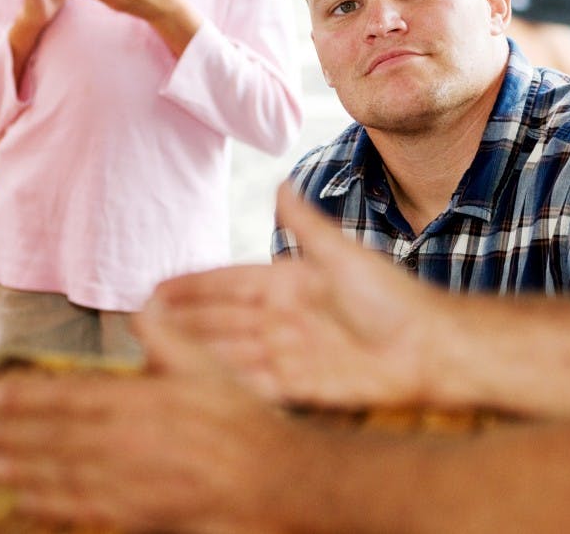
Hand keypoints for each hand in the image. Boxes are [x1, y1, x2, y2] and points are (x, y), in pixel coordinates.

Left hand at [0, 307, 293, 531]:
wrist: (268, 474)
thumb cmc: (239, 418)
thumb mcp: (207, 364)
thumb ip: (168, 335)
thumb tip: (142, 307)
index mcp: (143, 398)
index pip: (73, 395)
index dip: (29, 395)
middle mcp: (129, 438)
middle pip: (58, 435)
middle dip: (16, 432)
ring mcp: (130, 478)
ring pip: (63, 472)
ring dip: (25, 467)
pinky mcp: (137, 511)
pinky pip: (84, 507)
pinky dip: (51, 505)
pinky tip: (28, 502)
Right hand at [150, 185, 453, 408]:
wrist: (430, 346)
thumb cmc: (393, 297)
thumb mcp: (344, 255)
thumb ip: (307, 226)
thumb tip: (278, 183)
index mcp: (291, 283)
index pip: (230, 283)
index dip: (194, 286)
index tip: (157, 288)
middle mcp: (285, 318)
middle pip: (222, 321)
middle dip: (182, 322)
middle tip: (139, 324)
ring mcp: (292, 352)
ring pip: (231, 354)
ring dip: (194, 354)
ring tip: (153, 356)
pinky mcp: (304, 386)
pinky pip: (255, 386)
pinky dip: (226, 385)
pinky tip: (196, 388)